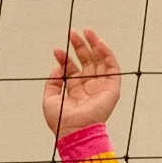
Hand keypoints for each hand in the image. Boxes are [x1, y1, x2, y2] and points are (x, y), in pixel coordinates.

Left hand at [42, 25, 121, 139]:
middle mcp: (89, 86)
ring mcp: (101, 86)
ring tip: (86, 32)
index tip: (58, 50)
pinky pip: (112, 67)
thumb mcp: (50, 98)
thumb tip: (59, 67)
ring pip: (99, 61)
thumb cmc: (61, 120)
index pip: (72, 69)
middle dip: (80, 46)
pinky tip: (99, 43)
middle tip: (72, 33)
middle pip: (86, 61)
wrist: (74, 130)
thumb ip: (53, 82)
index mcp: (75, 90)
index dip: (65, 58)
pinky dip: (107, 54)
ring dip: (94, 45)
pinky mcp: (112, 88)